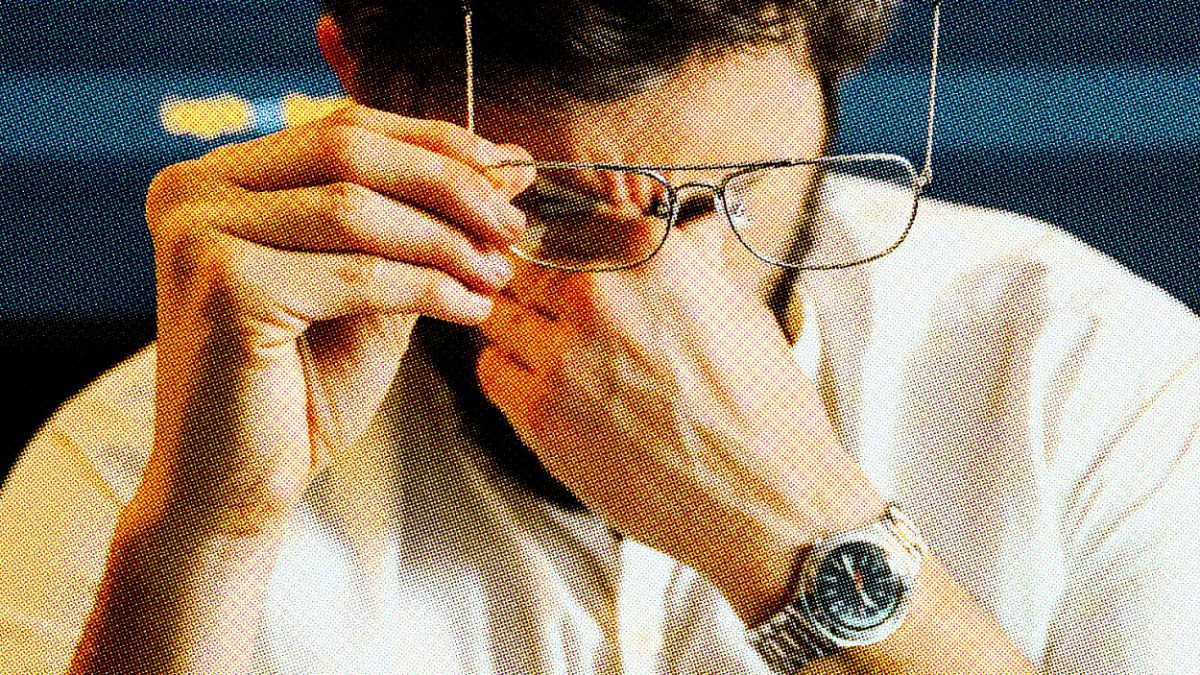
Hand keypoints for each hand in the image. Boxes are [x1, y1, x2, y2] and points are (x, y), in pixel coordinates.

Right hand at [128, 105, 535, 540]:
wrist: (235, 488)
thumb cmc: (298, 394)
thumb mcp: (370, 293)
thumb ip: (419, 230)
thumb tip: (500, 170)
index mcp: (221, 180)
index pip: (342, 129)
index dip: (433, 142)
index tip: (504, 169)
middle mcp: (194, 191)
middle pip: (348, 152)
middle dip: (448, 185)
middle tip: (510, 224)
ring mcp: (200, 234)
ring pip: (356, 210)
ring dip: (445, 242)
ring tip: (496, 275)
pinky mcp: (224, 286)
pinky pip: (356, 274)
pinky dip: (427, 289)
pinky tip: (469, 309)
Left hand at [475, 215, 884, 620]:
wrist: (766, 500)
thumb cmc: (763, 411)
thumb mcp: (739, 311)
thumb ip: (693, 263)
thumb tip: (688, 230)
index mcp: (648, 255)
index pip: (571, 221)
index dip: (570, 245)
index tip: (570, 261)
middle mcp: (596, 295)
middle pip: (527, 267)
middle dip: (542, 289)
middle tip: (562, 317)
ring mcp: (561, 355)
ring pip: (500, 315)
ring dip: (522, 330)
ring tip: (558, 355)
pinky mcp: (540, 414)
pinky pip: (492, 370)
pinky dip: (511, 373)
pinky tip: (547, 388)